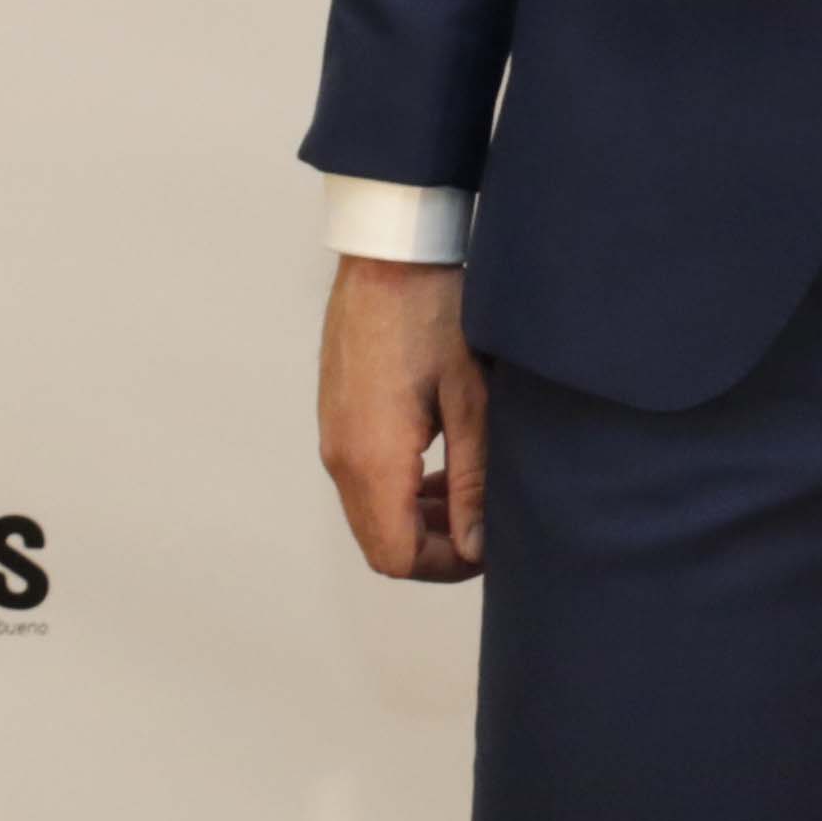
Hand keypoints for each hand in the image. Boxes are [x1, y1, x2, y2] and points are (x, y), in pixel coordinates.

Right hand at [317, 254, 490, 581]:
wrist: (391, 253)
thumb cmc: (435, 312)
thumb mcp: (471, 399)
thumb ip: (473, 481)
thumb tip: (475, 545)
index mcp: (372, 458)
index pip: (396, 556)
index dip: (446, 567)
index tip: (488, 546)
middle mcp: (341, 456)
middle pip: (379, 543)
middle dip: (434, 548)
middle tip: (483, 524)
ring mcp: (333, 436)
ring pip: (370, 514)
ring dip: (416, 520)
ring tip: (466, 494)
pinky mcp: (337, 418)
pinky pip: (362, 480)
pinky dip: (398, 491)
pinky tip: (438, 465)